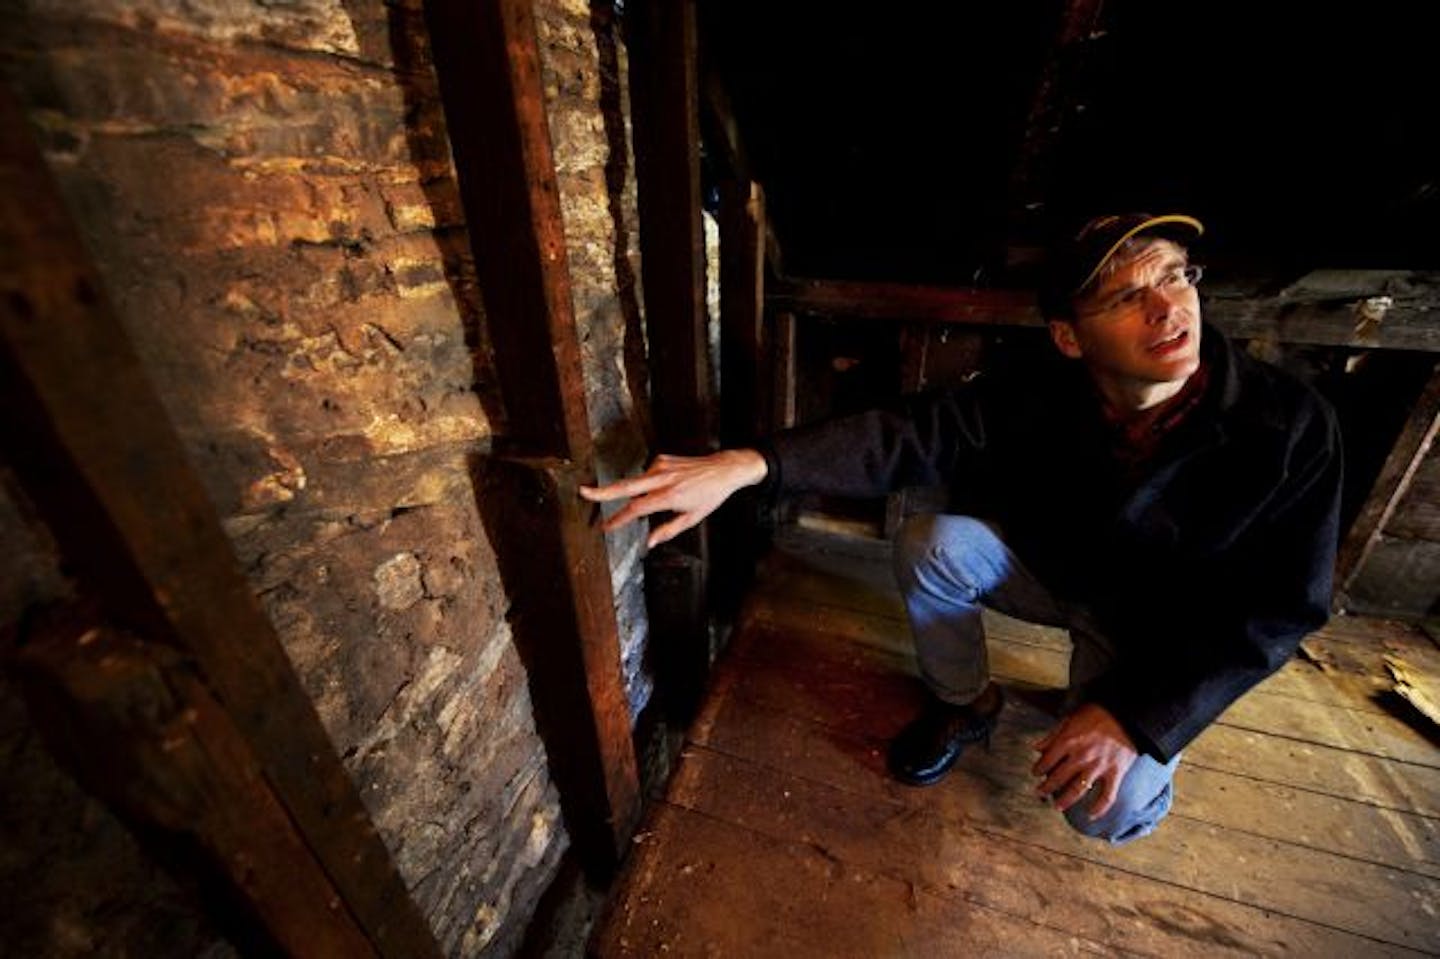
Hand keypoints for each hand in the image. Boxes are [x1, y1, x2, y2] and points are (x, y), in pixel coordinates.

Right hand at [578, 449, 767, 547]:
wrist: (723, 469)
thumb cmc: (710, 495)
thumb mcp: (692, 519)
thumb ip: (668, 531)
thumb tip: (650, 542)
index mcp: (670, 496)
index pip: (636, 508)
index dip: (618, 518)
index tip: (606, 526)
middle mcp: (663, 478)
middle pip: (626, 486)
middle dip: (602, 490)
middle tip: (583, 492)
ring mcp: (661, 466)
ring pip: (636, 482)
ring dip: (631, 493)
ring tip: (645, 502)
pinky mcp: (662, 459)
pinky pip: (646, 475)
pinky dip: (646, 484)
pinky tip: (659, 488)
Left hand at [1032, 703, 1136, 818]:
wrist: (1128, 716)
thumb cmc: (1098, 714)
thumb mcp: (1071, 718)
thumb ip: (1053, 735)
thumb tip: (1036, 748)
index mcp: (1068, 741)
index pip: (1047, 761)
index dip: (1039, 769)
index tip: (1035, 774)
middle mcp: (1081, 756)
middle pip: (1058, 778)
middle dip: (1046, 788)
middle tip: (1040, 793)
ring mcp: (1098, 766)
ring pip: (1077, 790)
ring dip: (1064, 801)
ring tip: (1056, 806)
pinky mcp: (1115, 774)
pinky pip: (1107, 796)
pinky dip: (1099, 808)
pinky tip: (1091, 815)